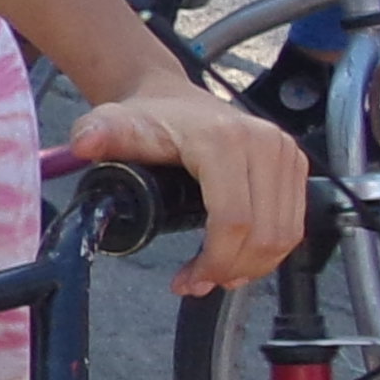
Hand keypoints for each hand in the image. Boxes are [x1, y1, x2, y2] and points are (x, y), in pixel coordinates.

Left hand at [70, 78, 307, 295]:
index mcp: (224, 140)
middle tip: (197, 283)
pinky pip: (293, 224)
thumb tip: (85, 143)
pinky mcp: (294, 163)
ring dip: (252, 267)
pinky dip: (269, 252)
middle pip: (264, 233)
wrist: (172, 96)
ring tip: (215, 275)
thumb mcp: (115, 125)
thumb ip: (98, 134)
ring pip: (283, 234)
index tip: (185, 281)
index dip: (214, 262)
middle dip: (231, 270)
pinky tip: (238, 260)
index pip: (233, 220)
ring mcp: (285, 152)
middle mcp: (264, 143)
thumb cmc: (146, 118)